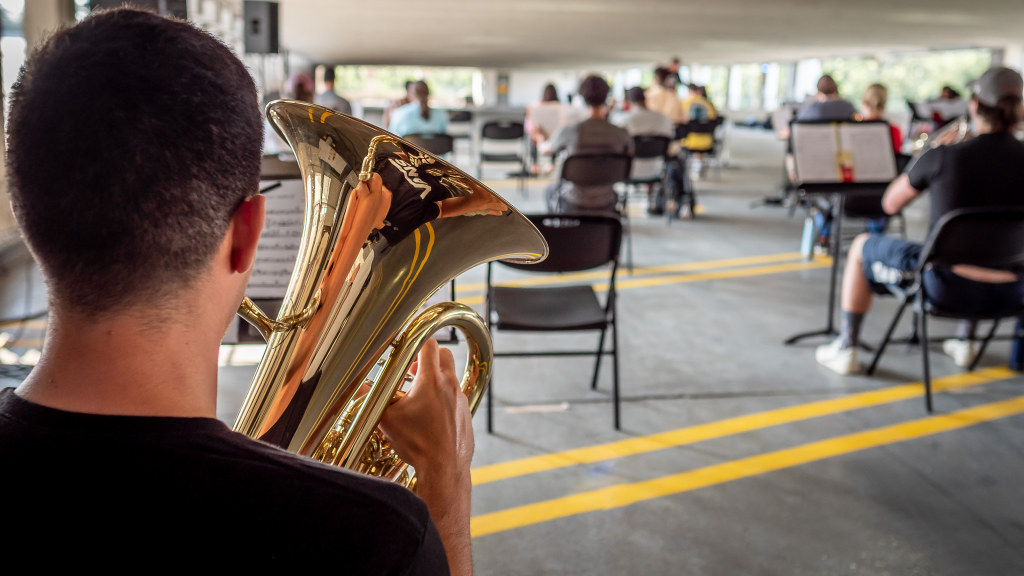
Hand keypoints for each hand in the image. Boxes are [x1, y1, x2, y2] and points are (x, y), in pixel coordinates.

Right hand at [380, 339, 474, 575]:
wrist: (444, 468)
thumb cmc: (417, 443)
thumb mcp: (387, 419)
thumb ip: (373, 400)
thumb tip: (359, 389)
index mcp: (431, 380)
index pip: (429, 344)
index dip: (417, 342)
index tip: (406, 348)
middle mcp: (450, 385)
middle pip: (445, 355)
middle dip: (428, 358)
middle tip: (412, 371)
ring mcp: (461, 400)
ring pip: (451, 377)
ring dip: (436, 379)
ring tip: (418, 396)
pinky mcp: (466, 414)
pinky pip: (456, 397)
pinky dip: (444, 398)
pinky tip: (431, 416)